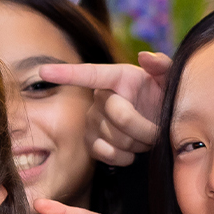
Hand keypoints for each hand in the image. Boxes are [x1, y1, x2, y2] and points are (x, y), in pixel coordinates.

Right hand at [40, 52, 170, 165]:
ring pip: (112, 136)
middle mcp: (100, 97)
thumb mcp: (171, 80)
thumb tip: (144, 56)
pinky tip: (131, 153)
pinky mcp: (92, 143)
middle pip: (118, 114)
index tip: (42, 71)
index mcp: (117, 78)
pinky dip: (122, 157)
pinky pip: (102, 153)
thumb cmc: (166, 100)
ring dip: (136, 143)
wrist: (164, 129)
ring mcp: (93, 121)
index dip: (65, 73)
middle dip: (143, 126)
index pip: (88, 74)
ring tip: (145, 138)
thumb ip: (163, 66)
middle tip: (157, 130)